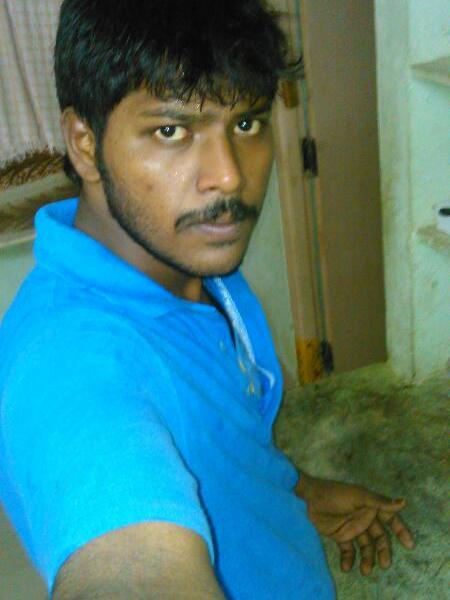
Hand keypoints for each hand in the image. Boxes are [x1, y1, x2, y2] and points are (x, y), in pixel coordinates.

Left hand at [295, 473, 414, 575]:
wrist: (308, 498)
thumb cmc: (335, 494)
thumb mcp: (358, 496)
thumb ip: (380, 502)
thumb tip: (403, 502)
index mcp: (370, 505)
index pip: (390, 518)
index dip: (400, 530)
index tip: (409, 545)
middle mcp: (363, 517)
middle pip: (379, 537)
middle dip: (383, 551)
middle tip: (384, 565)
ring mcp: (351, 527)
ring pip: (365, 546)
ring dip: (367, 558)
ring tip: (365, 570)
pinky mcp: (339, 535)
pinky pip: (347, 550)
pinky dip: (348, 559)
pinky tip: (346, 567)